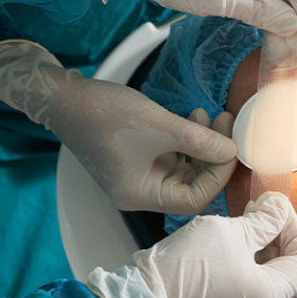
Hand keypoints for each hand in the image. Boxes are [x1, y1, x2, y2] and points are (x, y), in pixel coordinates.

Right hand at [0, 40, 236, 213]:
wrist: (64, 97)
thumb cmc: (104, 114)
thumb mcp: (159, 126)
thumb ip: (199, 141)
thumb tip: (232, 151)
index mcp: (140, 196)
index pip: (193, 200)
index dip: (218, 175)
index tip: (231, 147)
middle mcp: (140, 191)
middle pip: (191, 184)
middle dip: (213, 155)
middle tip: (226, 124)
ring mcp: (139, 174)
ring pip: (185, 167)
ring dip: (202, 143)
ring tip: (210, 114)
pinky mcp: (139, 156)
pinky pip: (173, 154)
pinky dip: (187, 138)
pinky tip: (193, 115)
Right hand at [87, 192, 296, 297]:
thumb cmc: (184, 267)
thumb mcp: (229, 231)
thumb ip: (263, 220)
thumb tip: (278, 209)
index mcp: (270, 296)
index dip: (296, 230)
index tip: (276, 210)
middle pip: (285, 273)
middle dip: (276, 239)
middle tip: (257, 213)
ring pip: (262, 283)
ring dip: (258, 254)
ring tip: (238, 228)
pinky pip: (241, 295)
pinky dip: (241, 271)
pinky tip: (222, 251)